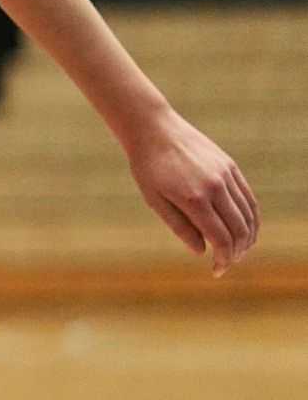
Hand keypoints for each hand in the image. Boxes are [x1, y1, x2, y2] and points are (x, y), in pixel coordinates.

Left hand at [125, 110, 261, 276]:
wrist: (153, 129)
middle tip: (228, 263)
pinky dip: (251, 217)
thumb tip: (202, 251)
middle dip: (237, 252)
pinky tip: (245, 228)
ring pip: (249, 215)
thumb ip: (180, 227)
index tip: (217, 271)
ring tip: (238, 250)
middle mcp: (216, 187)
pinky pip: (248, 197)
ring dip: (248, 237)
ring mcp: (226, 175)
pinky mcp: (231, 166)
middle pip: (239, 229)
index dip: (223, 259)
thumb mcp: (154, 200)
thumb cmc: (147, 167)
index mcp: (194, 199)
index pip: (221, 238)